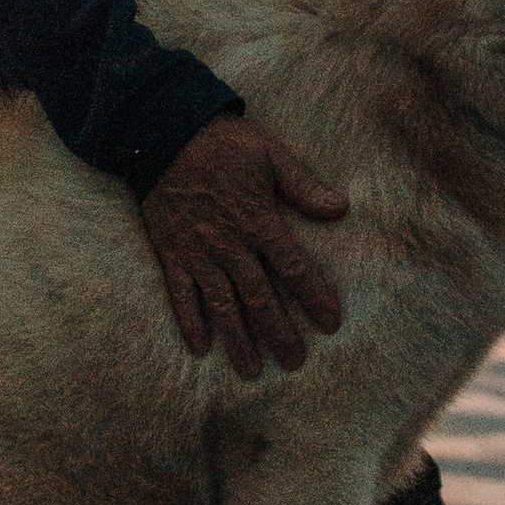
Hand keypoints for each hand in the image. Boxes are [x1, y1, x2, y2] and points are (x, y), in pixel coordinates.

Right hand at [140, 113, 346, 378]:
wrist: (163, 132)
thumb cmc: (223, 143)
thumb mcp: (271, 155)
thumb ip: (304, 186)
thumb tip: (341, 208)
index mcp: (258, 220)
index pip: (293, 267)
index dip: (314, 297)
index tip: (331, 323)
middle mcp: (229, 244)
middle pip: (259, 297)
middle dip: (279, 333)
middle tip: (295, 363)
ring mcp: (197, 252)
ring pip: (221, 305)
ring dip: (238, 339)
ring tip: (252, 371)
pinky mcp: (171, 253)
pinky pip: (180, 294)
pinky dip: (190, 321)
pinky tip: (200, 348)